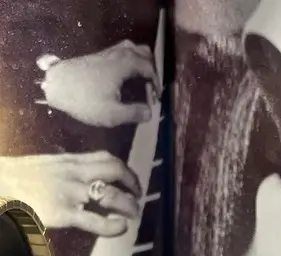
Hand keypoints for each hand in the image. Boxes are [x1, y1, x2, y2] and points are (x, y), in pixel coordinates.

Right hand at [0, 152, 140, 234]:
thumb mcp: (48, 166)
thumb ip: (68, 171)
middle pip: (115, 171)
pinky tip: (121, 227)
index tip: (131, 181)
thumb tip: (86, 180)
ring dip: (129, 205)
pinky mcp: (64, 213)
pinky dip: (114, 226)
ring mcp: (70, 192)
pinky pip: (97, 221)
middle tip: (138, 197)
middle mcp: (74, 173)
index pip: (106, 158)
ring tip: (134, 214)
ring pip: (111, 194)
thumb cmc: (20, 177)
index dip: (125, 170)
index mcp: (70, 161)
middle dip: (133, 184)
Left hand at [41, 40, 160, 127]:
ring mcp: (106, 53)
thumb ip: (134, 113)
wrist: (56, 85)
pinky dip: (129, 61)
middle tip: (151, 86)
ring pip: (131, 49)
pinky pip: (120, 52)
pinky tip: (124, 77)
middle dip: (151, 68)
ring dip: (140, 62)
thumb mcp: (112, 114)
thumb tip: (150, 113)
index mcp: (124, 65)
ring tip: (140, 80)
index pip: (149, 67)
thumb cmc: (85, 101)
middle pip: (142, 52)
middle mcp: (117, 54)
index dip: (156, 83)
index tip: (156, 98)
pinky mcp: (98, 56)